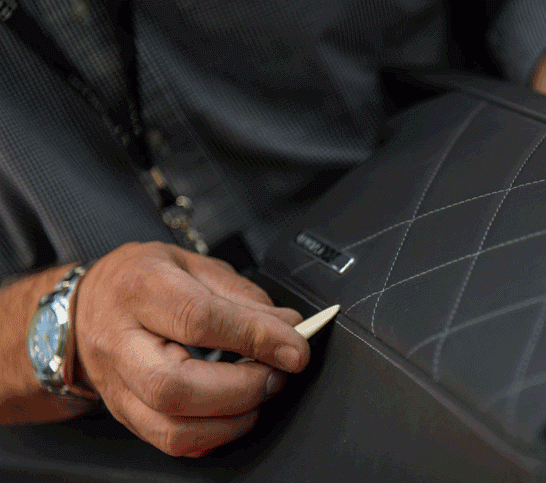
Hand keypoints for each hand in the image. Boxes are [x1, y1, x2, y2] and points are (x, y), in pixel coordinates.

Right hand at [73, 242, 308, 456]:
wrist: (86, 304)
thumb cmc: (143, 280)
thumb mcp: (193, 264)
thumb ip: (242, 296)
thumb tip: (288, 326)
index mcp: (140, 288)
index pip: (199, 320)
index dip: (255, 338)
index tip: (296, 348)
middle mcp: (120, 341)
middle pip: (175, 386)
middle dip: (241, 389)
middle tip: (276, 375)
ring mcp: (117, 384)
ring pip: (171, 428)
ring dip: (232, 419)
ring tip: (260, 393)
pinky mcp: (125, 413)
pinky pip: (171, 443)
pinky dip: (215, 436)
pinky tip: (235, 412)